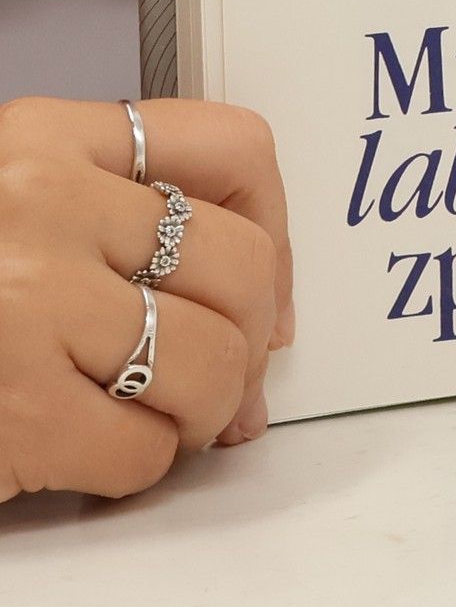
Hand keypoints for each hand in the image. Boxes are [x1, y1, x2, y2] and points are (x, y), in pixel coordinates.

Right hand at [0, 97, 292, 500]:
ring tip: (160, 418)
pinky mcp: (12, 409)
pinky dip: (137, 466)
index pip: (232, 149)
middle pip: (242, 266)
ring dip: (202, 411)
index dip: (278, 228)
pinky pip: (143, 447)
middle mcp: (40, 207)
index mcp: (42, 140)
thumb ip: (113, 217)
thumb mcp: (8, 210)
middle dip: (249, 340)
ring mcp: (25, 306)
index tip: (268, 287)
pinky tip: (94, 453)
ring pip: (212, 361)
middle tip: (220, 378)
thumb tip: (261, 308)